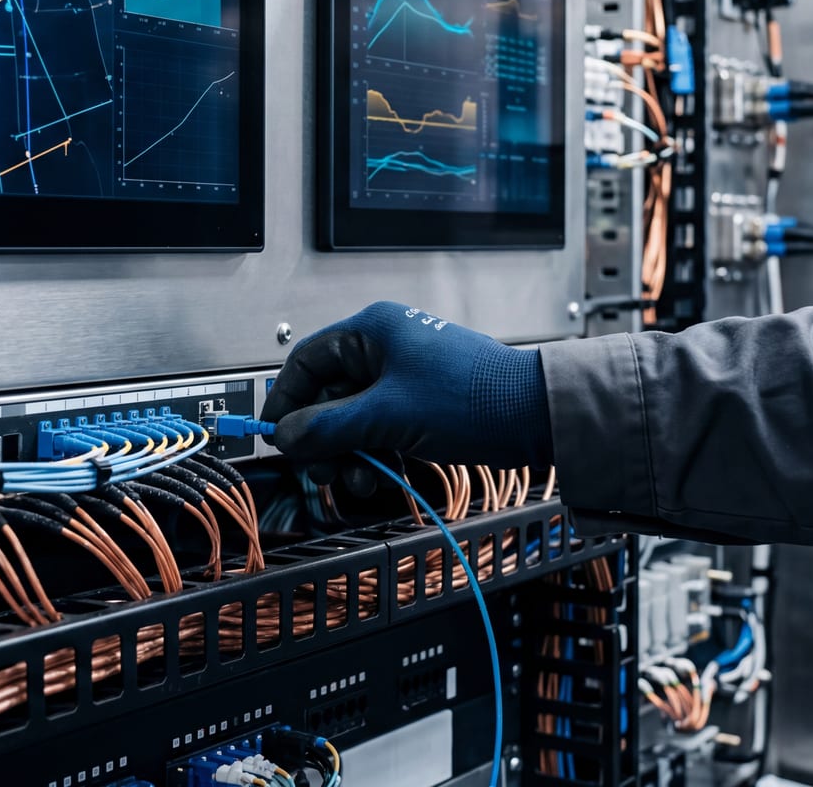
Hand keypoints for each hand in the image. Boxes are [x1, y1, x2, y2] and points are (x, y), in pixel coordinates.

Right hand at [259, 301, 551, 485]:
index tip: (276, 437)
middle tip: (320, 469)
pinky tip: (380, 476)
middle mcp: (385, 349)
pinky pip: (380, 430)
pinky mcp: (422, 406)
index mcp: (372, 332)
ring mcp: (405, 378)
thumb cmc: (473, 397)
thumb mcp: (387, 416)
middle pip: (328, 395)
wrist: (537, 416)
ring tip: (357, 479)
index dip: (286, 400)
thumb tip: (286, 437)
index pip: (306, 361)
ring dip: (349, 453)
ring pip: (354, 418)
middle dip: (322, 438)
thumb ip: (328, 427)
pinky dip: (375, 454)